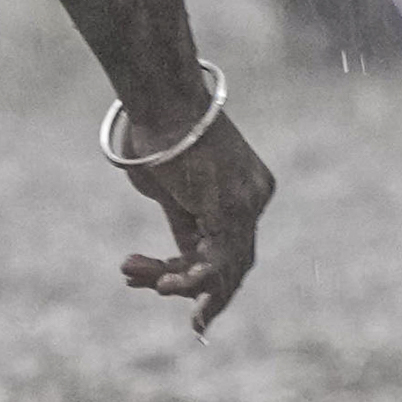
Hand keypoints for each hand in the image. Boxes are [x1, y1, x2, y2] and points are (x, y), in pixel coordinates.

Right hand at [116, 112, 272, 333]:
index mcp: (245, 189)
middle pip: (232, 262)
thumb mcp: (171, 190)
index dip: (192, 272)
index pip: (226, 246)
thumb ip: (186, 224)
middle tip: (166, 301)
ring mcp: (249, 203)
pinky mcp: (235, 207)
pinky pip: (219, 260)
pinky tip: (162, 282)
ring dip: (182, 283)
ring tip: (145, 281)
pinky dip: (190, 278)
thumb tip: (184, 261)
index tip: (157, 283)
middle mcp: (256, 197)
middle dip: (193, 287)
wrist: (161, 101)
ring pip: (226, 267)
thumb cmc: (157, 134)